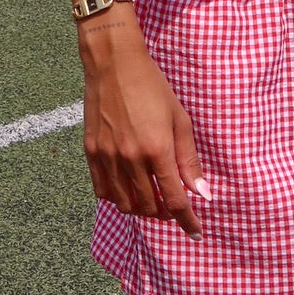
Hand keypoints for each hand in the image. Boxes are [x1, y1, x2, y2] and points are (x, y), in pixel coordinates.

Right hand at [79, 20, 204, 237]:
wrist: (114, 62)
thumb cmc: (152, 86)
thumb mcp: (179, 119)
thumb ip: (189, 160)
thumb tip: (202, 193)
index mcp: (157, 149)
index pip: (175, 201)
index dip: (188, 221)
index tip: (196, 232)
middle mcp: (131, 158)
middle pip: (149, 207)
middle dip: (165, 214)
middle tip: (173, 205)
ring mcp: (108, 156)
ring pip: (125, 204)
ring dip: (141, 209)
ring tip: (151, 198)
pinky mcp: (91, 152)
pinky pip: (102, 191)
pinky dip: (117, 198)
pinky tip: (127, 189)